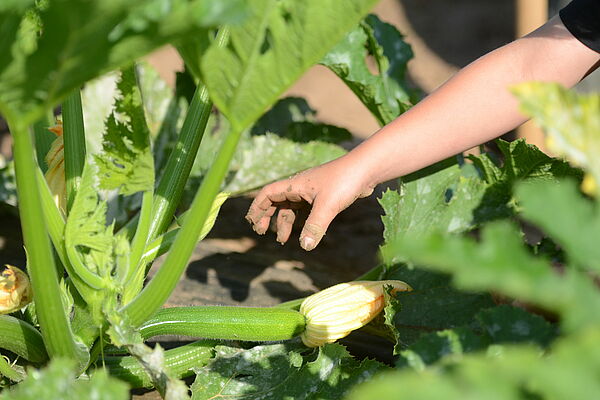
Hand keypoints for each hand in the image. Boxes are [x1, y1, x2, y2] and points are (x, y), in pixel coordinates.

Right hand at [245, 157, 374, 250]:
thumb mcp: (327, 206)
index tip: (252, 223)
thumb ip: (314, 227)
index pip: (267, 194)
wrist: (366, 169)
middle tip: (262, 232)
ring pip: (291, 208)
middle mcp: (300, 187)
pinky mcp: (324, 196)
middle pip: (276, 201)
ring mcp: (312, 191)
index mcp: (295, 185)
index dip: (257, 208)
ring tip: (283, 239)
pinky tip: (305, 233)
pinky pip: (306, 210)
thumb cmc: (344, 182)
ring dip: (284, 222)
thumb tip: (304, 247)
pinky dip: (301, 222)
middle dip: (267, 217)